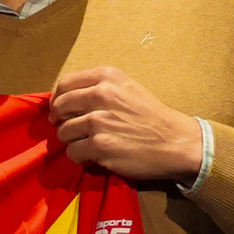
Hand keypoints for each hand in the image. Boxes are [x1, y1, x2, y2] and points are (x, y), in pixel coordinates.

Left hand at [47, 66, 205, 184]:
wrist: (175, 142)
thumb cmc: (151, 117)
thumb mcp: (127, 89)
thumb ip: (98, 89)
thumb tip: (64, 100)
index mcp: (107, 77)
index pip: (65, 84)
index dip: (57, 100)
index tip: (59, 111)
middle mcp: (101, 94)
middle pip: (60, 107)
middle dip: (61, 121)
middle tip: (70, 130)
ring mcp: (99, 120)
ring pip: (64, 132)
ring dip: (72, 141)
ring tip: (88, 144)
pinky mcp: (100, 145)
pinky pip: (73, 152)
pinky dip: (79, 157)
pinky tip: (93, 156)